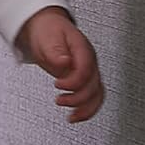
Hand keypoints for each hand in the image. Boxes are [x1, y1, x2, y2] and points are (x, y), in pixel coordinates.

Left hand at [16, 6, 104, 122]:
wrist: (47, 26)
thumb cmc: (48, 30)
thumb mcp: (48, 37)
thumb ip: (56, 52)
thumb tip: (64, 62)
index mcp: (83, 50)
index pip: (86, 69)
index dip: (74, 81)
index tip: (57, 84)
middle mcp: (89, 62)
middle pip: (94, 85)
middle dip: (78, 98)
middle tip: (60, 100)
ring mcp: (88, 71)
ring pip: (97, 94)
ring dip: (86, 109)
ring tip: (71, 117)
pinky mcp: (83, 79)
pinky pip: (92, 96)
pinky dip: (86, 109)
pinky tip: (75, 116)